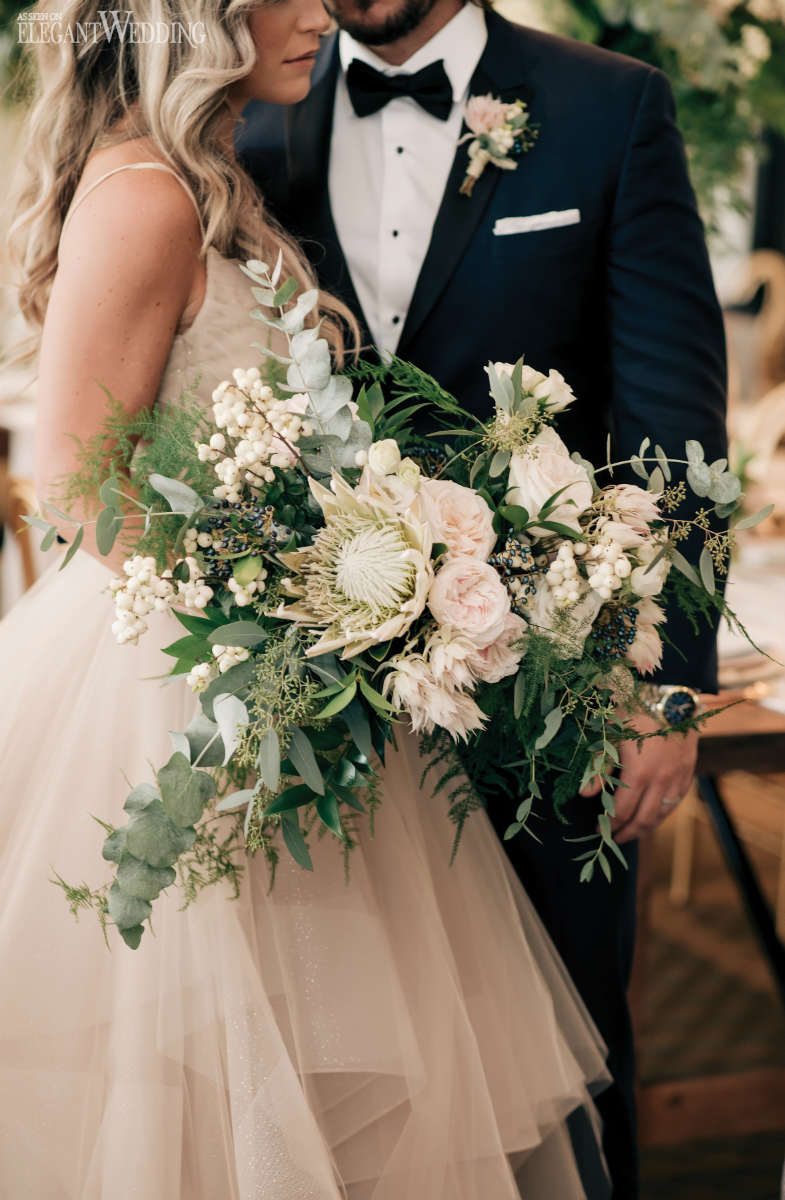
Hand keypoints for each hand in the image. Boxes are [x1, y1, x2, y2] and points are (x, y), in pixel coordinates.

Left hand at [580, 713, 697, 844]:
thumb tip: (585, 794)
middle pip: (644, 820)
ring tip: (632, 832)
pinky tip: (653, 814)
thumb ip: (599, 766)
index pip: (623, 811)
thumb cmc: (636, 710)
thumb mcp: (611, 735)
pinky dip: (663, 813)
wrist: (672, 694)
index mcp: (640, 773)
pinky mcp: (688, 771)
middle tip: (613, 839)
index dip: (609, 824)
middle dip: (627, 834)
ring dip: (646, 827)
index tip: (598, 829)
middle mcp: (662, 781)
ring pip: (662, 814)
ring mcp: (678, 777)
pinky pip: (676, 801)